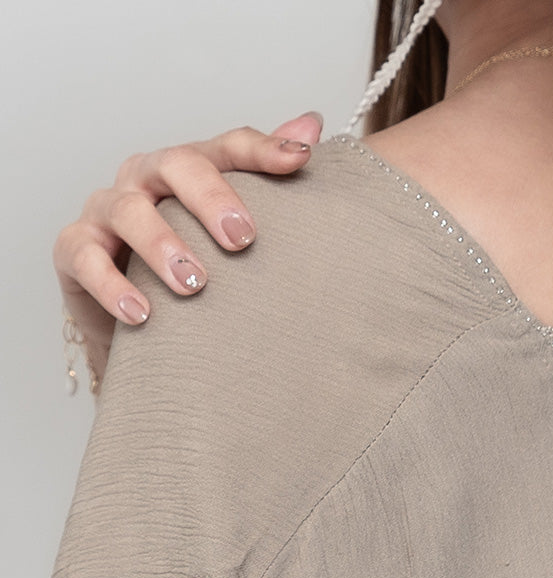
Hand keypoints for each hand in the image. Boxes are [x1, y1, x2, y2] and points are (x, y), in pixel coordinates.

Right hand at [55, 113, 322, 384]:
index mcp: (188, 169)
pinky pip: (87, 260)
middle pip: (177, 165)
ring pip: (129, 211)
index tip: (299, 160)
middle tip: (242, 239)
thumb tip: (312, 124)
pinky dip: (113, 286)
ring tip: (194, 285)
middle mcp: (146, 178)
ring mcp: (107, 210)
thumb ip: (265, 178)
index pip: (226, 148)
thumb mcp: (226, 227)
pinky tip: (142, 313)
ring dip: (163, 246)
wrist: (132, 314)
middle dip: (211, 198)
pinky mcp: (75, 249)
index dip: (262, 150)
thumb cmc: (186, 259)